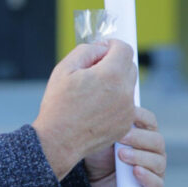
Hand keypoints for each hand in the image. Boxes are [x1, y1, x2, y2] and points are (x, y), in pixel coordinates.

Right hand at [32, 40, 136, 178]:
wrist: (59, 140)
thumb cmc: (59, 105)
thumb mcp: (65, 68)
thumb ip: (87, 50)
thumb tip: (102, 49)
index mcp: (111, 75)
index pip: (124, 49)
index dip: (112, 45)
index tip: (101, 51)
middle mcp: (125, 92)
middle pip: (129, 66)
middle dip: (114, 63)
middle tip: (92, 71)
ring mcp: (128, 110)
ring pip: (128, 85)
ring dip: (116, 82)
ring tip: (93, 91)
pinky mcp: (126, 123)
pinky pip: (126, 104)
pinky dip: (116, 101)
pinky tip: (96, 107)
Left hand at [84, 107, 165, 186]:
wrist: (94, 183)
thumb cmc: (100, 156)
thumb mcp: (101, 137)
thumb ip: (109, 123)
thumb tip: (107, 105)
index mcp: (145, 134)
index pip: (150, 121)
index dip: (140, 117)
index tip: (126, 115)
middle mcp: (154, 151)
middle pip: (157, 141)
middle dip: (138, 139)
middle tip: (120, 138)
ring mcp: (156, 170)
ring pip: (157, 162)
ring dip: (139, 157)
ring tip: (121, 156)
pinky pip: (157, 183)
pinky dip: (147, 177)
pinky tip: (135, 172)